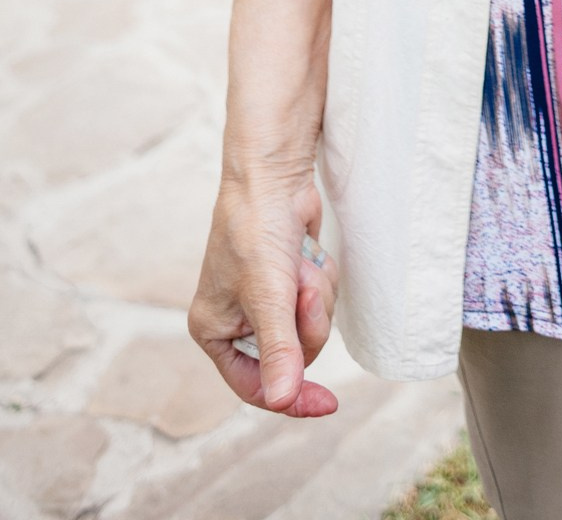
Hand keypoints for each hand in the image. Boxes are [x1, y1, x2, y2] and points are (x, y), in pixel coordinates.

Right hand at [188, 171, 340, 416]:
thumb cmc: (255, 230)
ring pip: (312, 328)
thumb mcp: (268, 296)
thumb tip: (283, 400)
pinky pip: (320, 302)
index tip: (328, 403)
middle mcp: (238, 321)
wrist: (273, 175)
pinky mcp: (292, 282)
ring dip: (315, 295)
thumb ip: (278, 349)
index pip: (255, 386)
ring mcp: (267, 301)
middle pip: (293, 356)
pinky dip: (321, 278)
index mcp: (215, 332)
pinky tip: (306, 253)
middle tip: (301, 288)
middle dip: (306, 321)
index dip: (291, 397)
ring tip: (300, 263)